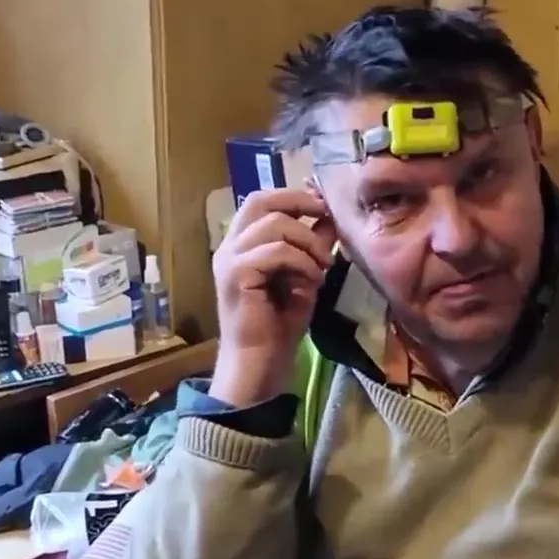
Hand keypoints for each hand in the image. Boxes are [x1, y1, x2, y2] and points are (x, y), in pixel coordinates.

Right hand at [210, 187, 336, 406]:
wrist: (260, 362)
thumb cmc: (279, 324)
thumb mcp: (303, 274)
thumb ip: (311, 245)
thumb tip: (329, 216)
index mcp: (242, 243)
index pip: (262, 200)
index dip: (294, 195)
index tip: (325, 205)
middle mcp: (229, 246)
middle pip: (261, 201)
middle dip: (300, 204)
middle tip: (327, 218)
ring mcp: (229, 260)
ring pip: (273, 225)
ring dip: (308, 241)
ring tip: (323, 265)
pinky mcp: (235, 276)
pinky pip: (275, 252)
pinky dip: (302, 262)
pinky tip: (313, 280)